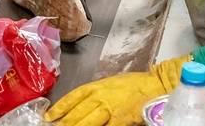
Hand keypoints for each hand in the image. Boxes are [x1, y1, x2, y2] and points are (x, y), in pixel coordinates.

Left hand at [46, 55, 190, 125]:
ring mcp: (110, 108)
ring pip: (88, 121)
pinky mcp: (121, 119)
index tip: (49, 116)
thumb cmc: (135, 84)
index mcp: (97, 86)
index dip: (60, 107)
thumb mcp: (111, 83)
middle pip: (78, 112)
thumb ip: (98, 93)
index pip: (73, 96)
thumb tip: (85, 104)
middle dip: (65, 121)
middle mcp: (100, 96)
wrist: (155, 85)